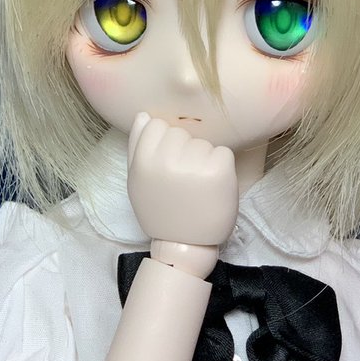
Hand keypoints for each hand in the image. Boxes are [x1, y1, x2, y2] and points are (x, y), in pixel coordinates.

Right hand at [127, 113, 238, 246]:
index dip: (164, 143)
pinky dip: (221, 167)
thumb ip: (136, 146)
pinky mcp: (219, 172)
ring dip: (203, 160)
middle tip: (184, 179)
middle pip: (181, 133)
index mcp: (143, 162)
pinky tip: (213, 186)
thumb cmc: (160, 212)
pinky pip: (222, 153)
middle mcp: (166, 161)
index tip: (168, 164)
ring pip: (203, 143)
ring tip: (198, 186)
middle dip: (184, 151)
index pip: (157, 125)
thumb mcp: (137, 182)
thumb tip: (143, 115)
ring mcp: (193, 166)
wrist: (184, 245)